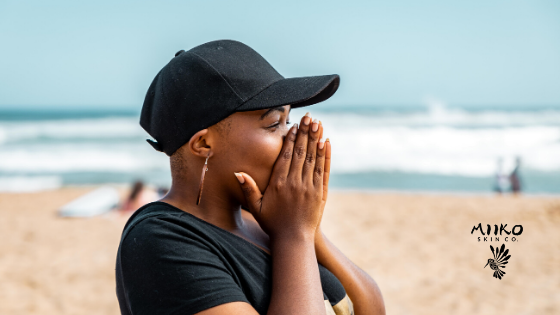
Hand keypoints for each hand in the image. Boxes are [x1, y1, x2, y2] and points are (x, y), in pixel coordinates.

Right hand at [234, 112, 328, 240]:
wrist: (294, 240)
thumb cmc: (272, 223)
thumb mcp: (256, 207)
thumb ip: (248, 189)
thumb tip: (237, 173)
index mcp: (279, 184)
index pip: (287, 156)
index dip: (291, 139)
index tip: (294, 125)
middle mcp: (295, 183)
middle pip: (301, 153)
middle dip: (305, 133)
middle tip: (309, 116)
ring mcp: (309, 187)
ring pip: (313, 158)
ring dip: (315, 139)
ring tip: (318, 123)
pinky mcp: (320, 193)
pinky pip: (323, 170)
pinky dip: (325, 156)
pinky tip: (326, 142)